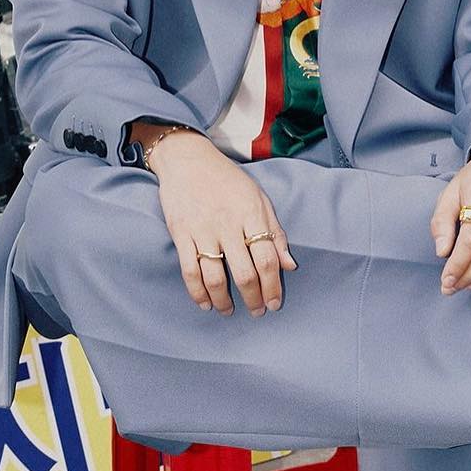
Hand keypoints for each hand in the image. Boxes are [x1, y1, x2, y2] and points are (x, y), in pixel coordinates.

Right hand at [148, 131, 297, 316]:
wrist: (187, 159)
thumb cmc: (227, 179)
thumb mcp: (258, 197)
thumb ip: (274, 231)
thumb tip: (289, 265)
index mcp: (251, 214)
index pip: (268, 258)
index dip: (273, 285)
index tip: (275, 302)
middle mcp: (228, 224)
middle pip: (245, 272)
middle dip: (254, 298)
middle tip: (257, 311)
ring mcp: (203, 231)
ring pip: (216, 277)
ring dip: (224, 301)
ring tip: (229, 311)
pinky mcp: (181, 234)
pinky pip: (190, 271)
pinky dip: (198, 293)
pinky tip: (206, 303)